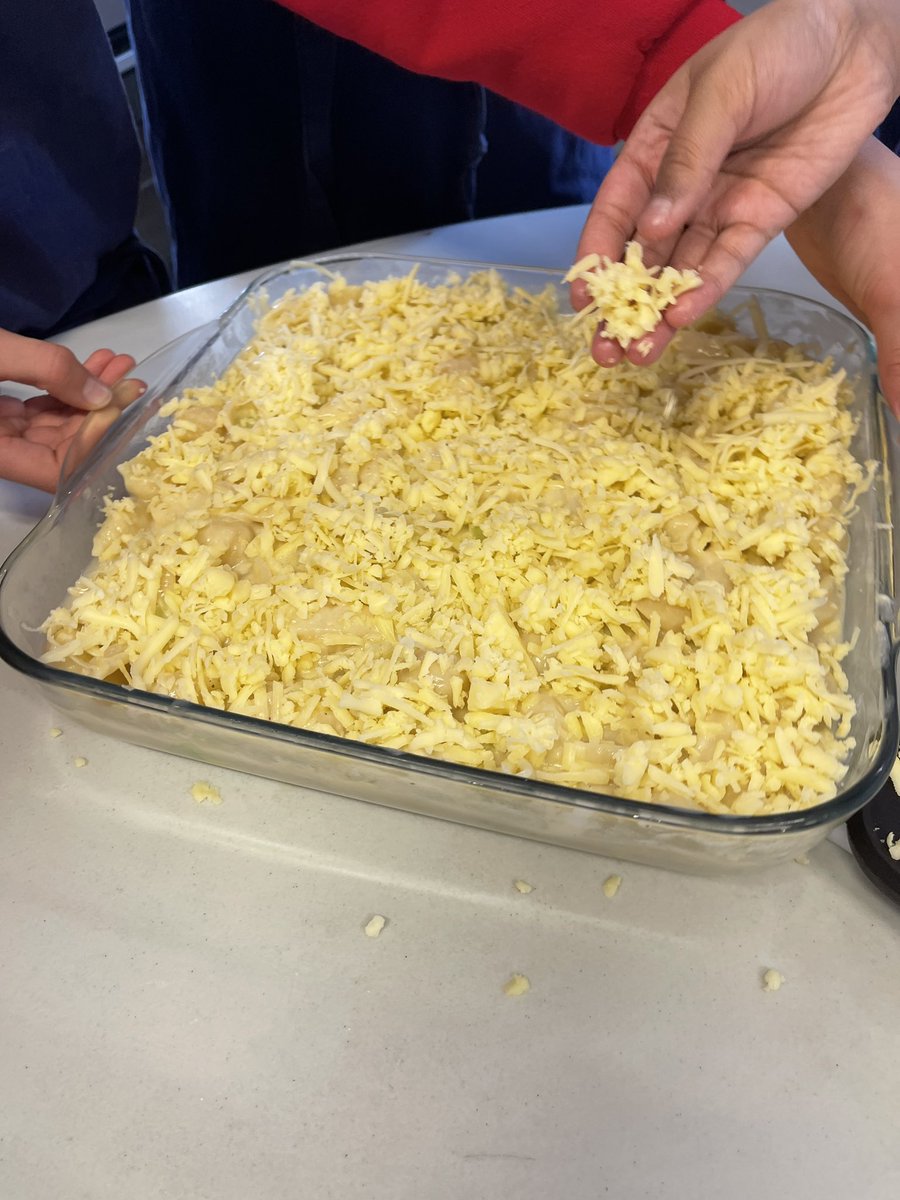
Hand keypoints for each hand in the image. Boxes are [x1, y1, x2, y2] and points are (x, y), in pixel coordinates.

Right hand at [0, 333, 137, 491]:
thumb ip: (48, 370)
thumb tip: (102, 394)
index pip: (57, 472)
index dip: (92, 445)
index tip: (117, 406)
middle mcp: (3, 449)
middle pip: (64, 447)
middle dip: (102, 412)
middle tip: (132, 380)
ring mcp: (2, 431)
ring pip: (59, 424)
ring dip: (92, 394)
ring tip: (120, 364)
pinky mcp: (2, 412)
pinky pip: (44, 408)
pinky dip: (70, 386)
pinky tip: (96, 363)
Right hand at [576, 0, 899, 365]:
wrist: (853, 44)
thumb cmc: (777, 47)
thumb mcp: (719, 94)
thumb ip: (687, 162)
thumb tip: (652, 228)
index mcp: (655, 147)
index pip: (616, 210)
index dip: (596, 256)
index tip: (584, 300)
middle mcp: (682, 186)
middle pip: (644, 253)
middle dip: (624, 302)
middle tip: (606, 349)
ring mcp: (721, 206)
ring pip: (682, 268)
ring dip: (660, 311)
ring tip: (641, 353)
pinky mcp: (761, 220)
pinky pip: (728, 262)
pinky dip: (707, 290)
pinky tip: (683, 318)